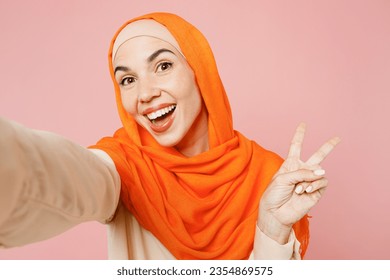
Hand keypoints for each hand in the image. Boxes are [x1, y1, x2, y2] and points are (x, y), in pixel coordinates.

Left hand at [258, 123, 340, 243]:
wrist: (276, 213)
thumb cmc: (274, 195)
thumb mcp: (283, 178)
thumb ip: (302, 172)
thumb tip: (322, 172)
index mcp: (290, 164)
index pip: (296, 146)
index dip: (300, 135)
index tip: (303, 124)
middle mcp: (302, 171)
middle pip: (318, 155)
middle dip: (328, 146)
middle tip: (337, 138)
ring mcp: (310, 180)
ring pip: (320, 171)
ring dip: (309, 179)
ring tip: (299, 189)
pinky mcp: (316, 191)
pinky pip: (322, 182)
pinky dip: (315, 185)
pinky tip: (306, 191)